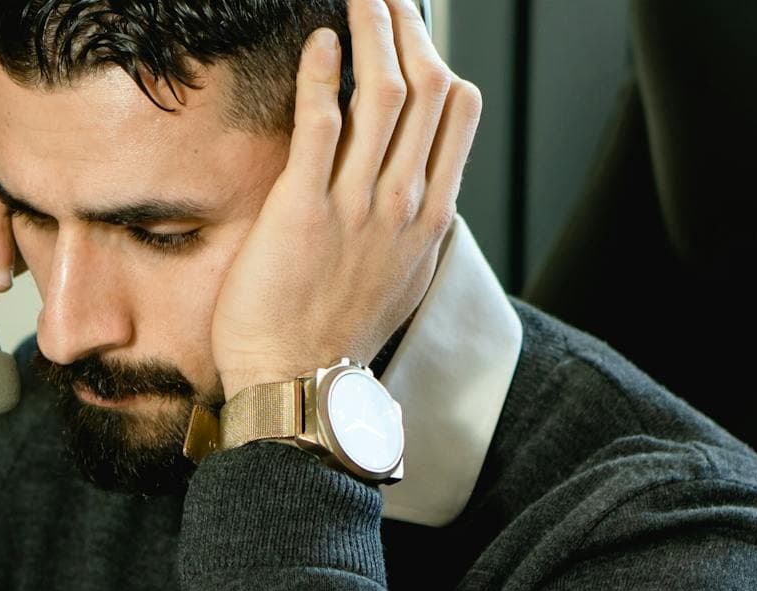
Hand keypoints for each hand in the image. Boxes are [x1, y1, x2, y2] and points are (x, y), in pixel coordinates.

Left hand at [210, 0, 481, 397]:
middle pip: (428, 88)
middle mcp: (403, 204)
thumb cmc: (335, 337)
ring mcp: (357, 206)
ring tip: (356, 0)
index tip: (413, 32)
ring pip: (384, 93)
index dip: (437, 56)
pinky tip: (319, 43)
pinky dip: (323, 74)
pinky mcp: (304, 209)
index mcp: (430, 216)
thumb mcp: (397, 278)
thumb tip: (413, 190)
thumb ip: (409, 226)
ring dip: (371, 32)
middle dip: (407, 27)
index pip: (459, 111)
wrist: (298, 386)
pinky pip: (322, 123)